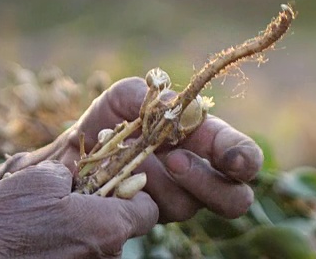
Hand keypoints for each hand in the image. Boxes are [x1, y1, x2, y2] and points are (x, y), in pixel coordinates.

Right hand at [0, 161, 157, 257]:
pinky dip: (65, 246)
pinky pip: (78, 257)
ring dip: (81, 229)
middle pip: (121, 227)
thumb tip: (78, 180)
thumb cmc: (4, 218)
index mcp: (108, 227)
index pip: (148, 210)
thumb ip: (75, 175)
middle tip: (72, 197)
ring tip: (47, 220)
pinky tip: (38, 238)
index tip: (113, 182)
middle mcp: (106, 257)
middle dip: (103, 209)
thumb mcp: (42, 177)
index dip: (134, 191)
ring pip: (97, 244)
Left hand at [56, 77, 263, 221]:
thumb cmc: (108, 120)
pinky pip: (153, 215)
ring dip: (161, 184)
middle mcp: (199, 175)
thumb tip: (180, 108)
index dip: (245, 158)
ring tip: (133, 162)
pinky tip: (117, 177)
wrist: (71, 153)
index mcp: (205, 142)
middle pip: (235, 198)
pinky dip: (135, 194)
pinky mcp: (149, 218)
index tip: (231, 160)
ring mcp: (176, 200)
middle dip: (207, 181)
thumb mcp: (126, 98)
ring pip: (190, 207)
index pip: (242, 156)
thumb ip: (155, 97)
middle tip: (174, 160)